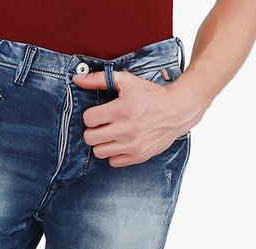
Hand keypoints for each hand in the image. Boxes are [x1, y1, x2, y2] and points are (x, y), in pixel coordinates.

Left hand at [71, 69, 190, 166]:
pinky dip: (114, 154)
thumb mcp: (127, 81)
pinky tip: (121, 143)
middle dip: (93, 130)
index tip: (99, 113)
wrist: (177, 110)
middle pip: (90, 138)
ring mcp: (132, 145)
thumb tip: (77, 79)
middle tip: (103, 125)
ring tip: (111, 134)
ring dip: (102, 143)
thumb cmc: (151, 95)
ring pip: (99, 152)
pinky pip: (113, 162)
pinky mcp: (138, 156)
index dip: (91, 115)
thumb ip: (100, 79)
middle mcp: (126, 129)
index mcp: (122, 110)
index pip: (88, 119)